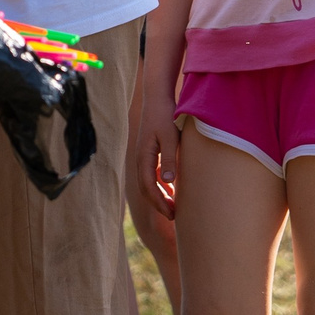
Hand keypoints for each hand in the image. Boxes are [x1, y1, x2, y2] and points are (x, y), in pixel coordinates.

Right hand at [139, 90, 183, 217]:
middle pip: (146, 188)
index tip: (171, 214)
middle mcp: (141, 158)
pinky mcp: (150, 151)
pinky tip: (172, 188)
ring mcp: (144, 155)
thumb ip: (169, 158)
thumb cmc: (165, 115)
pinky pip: (152, 174)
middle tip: (174, 216)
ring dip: (159, 195)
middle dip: (158, 203)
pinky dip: (160, 184)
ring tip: (173, 207)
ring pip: (148, 182)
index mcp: (144, 157)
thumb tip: (168, 182)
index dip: (159, 202)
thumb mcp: (170, 137)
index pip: (148, 187)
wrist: (157, 97)